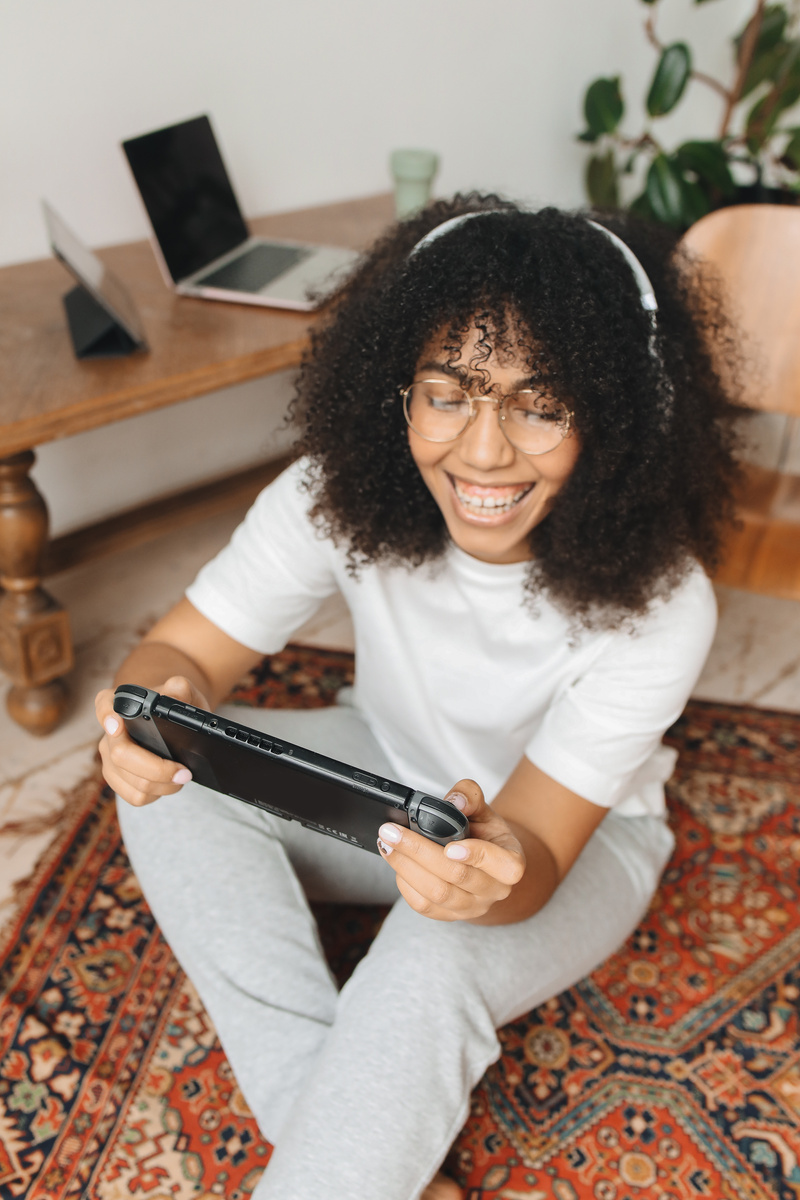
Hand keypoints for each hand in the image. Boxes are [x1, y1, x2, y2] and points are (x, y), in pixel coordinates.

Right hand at [96, 675, 210, 807]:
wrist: (172, 721)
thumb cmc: (173, 704)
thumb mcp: (183, 692)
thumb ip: (180, 688)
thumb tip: (174, 694)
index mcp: (119, 704)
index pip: (104, 705)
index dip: (107, 716)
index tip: (118, 724)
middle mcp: (109, 732)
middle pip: (121, 755)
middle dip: (156, 768)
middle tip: (184, 772)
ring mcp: (110, 758)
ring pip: (131, 781)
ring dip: (162, 785)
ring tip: (182, 777)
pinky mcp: (118, 779)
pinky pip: (134, 796)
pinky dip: (156, 794)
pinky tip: (168, 784)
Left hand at [377, 779, 524, 921]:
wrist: (482, 863)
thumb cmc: (484, 834)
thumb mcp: (484, 810)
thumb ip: (471, 797)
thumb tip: (454, 802)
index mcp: (510, 863)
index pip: (504, 866)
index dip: (477, 857)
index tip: (450, 847)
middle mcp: (494, 891)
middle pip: (456, 876)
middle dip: (419, 852)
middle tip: (391, 832)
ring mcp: (472, 907)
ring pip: (437, 894)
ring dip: (405, 867)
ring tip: (386, 844)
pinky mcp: (450, 916)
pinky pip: (424, 906)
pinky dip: (405, 884)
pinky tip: (396, 863)